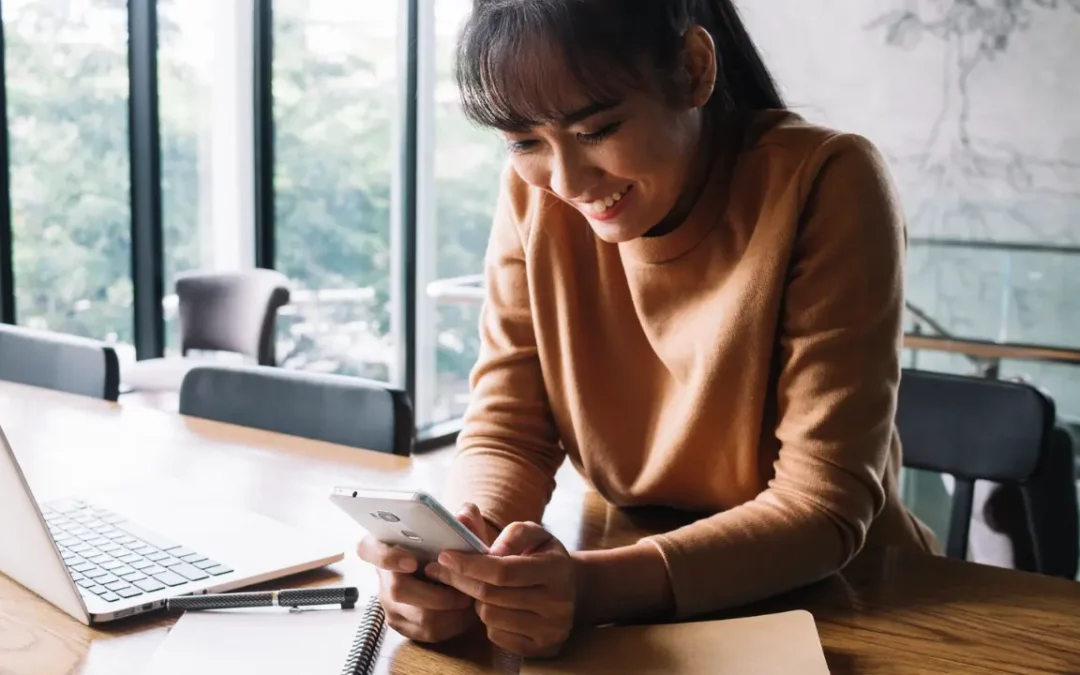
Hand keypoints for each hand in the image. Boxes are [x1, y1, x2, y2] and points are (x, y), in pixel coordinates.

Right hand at [356, 502, 497, 642]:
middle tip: (462, 589)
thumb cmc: (452, 546)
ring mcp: (389, 603)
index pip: (368, 548)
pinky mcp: (402, 624)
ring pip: (418, 615)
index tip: (412, 561)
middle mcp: (382, 575)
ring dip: (449, 610)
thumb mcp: (461, 529)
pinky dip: (450, 623)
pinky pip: (426, 631)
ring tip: (469, 599)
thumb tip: (464, 517)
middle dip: (436, 593)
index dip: (386, 556)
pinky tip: (464, 613)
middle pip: (398, 589)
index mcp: (385, 544)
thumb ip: (465, 518)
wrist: (457, 572)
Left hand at [426, 521, 575, 657]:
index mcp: (556, 568)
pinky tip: (495, 607)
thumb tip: (489, 553)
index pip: (503, 571)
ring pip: (490, 616)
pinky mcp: (542, 648)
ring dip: (477, 600)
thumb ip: (513, 534)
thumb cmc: (543, 556)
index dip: (470, 565)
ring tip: (482, 588)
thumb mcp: (534, 534)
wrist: (572, 588)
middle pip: (491, 595)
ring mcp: (552, 629)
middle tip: (443, 570)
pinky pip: (497, 636)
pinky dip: (488, 621)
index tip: (445, 556)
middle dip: (462, 580)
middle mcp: (558, 602)